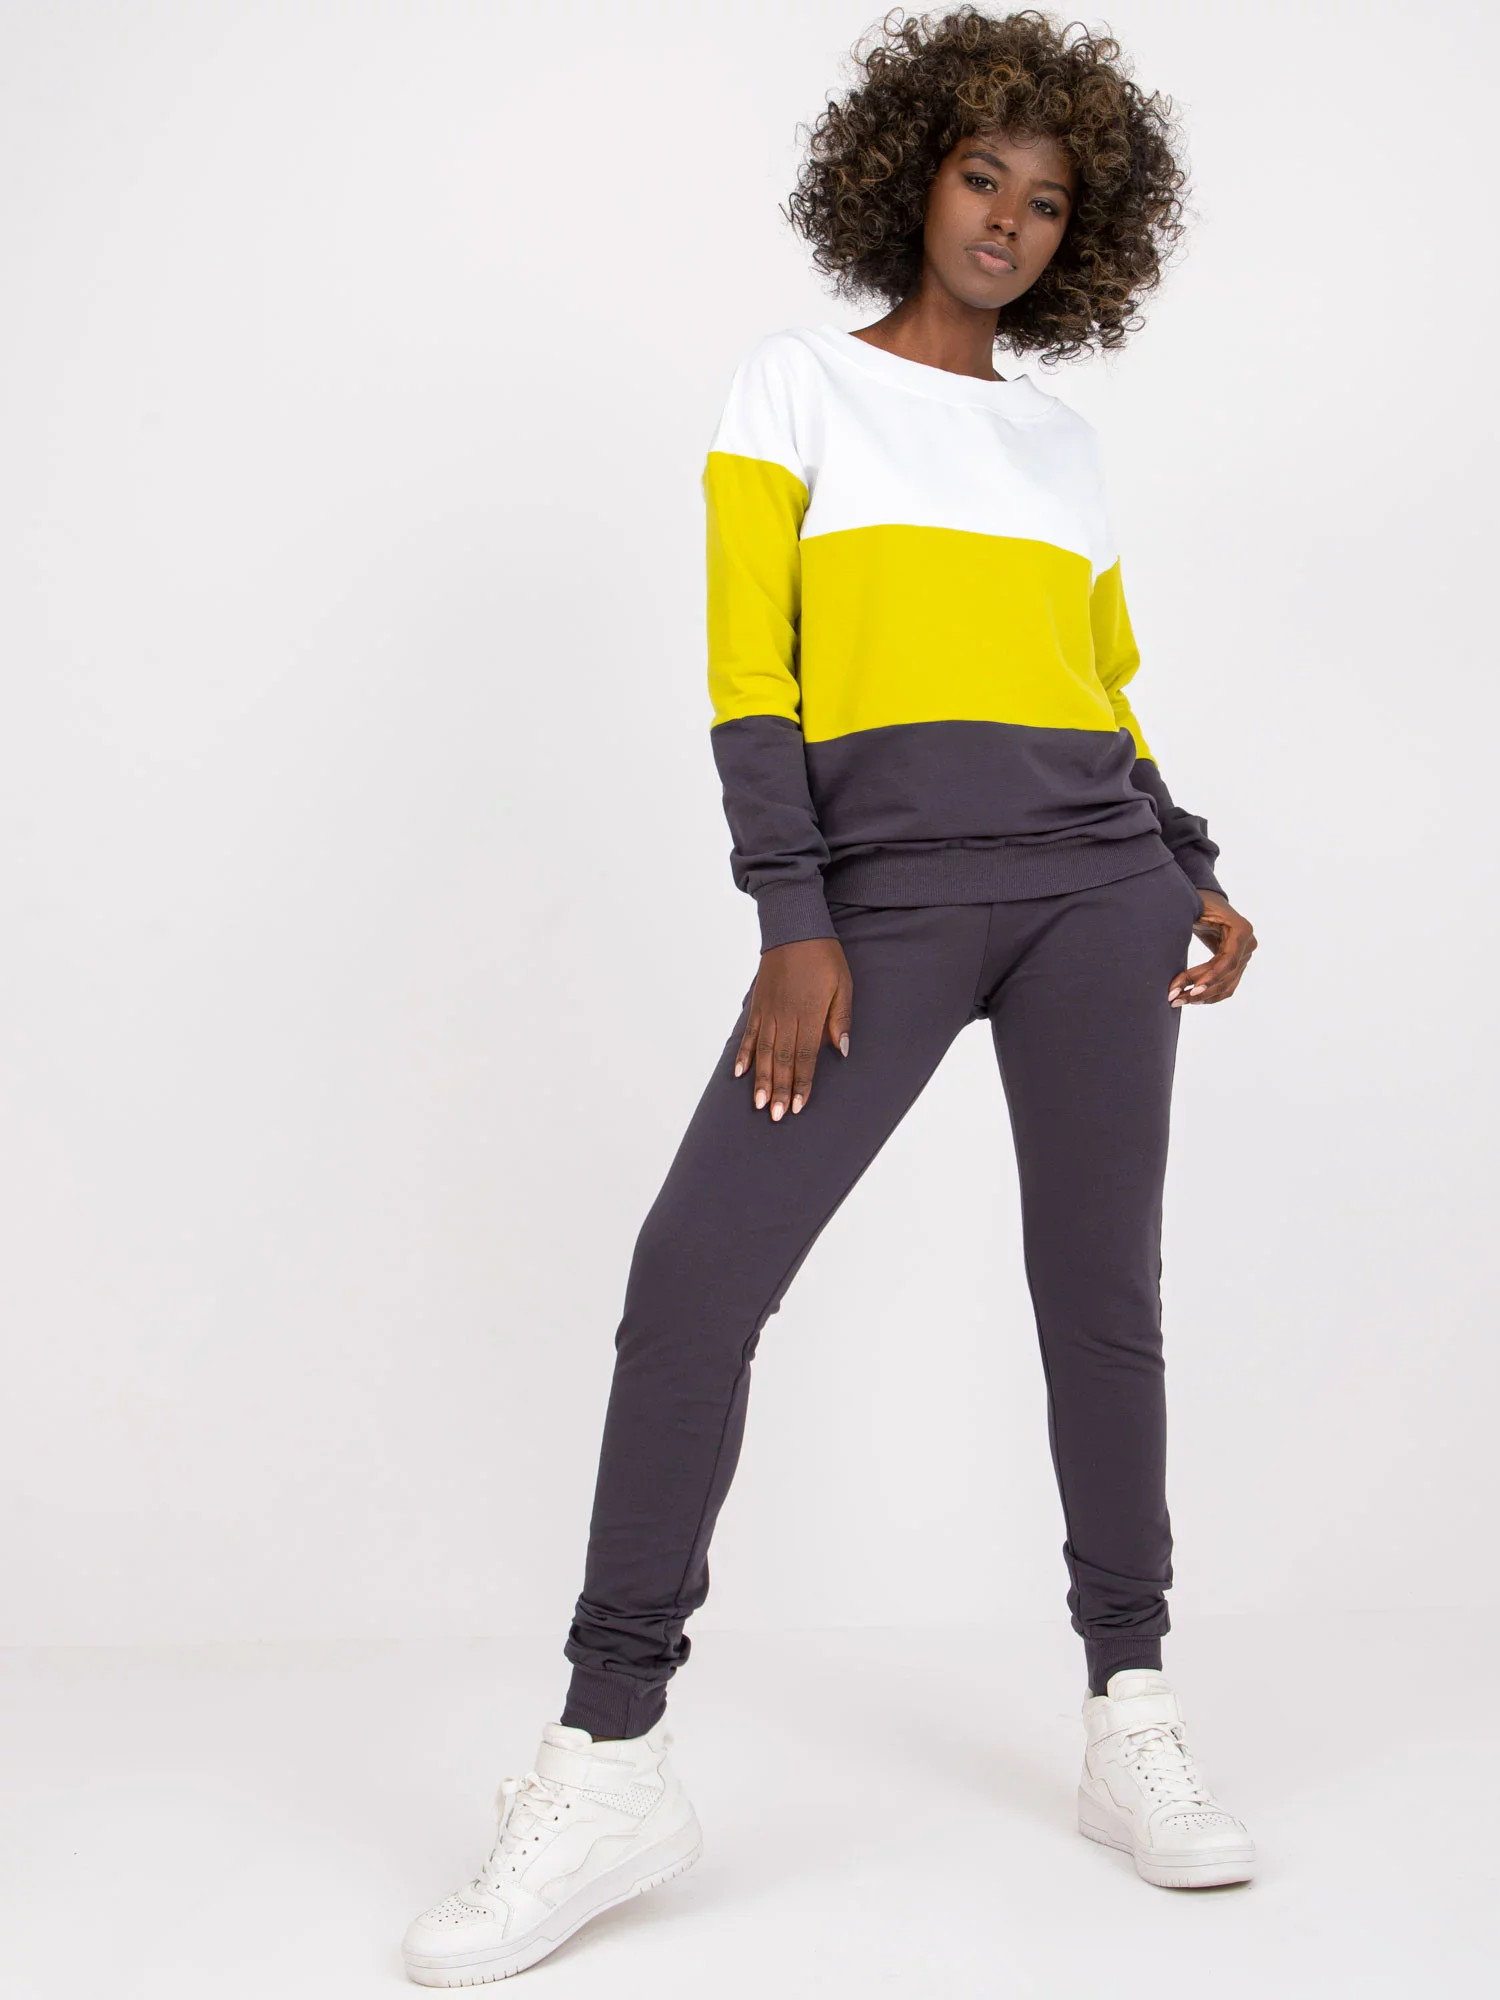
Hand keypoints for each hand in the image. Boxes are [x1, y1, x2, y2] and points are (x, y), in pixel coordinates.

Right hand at [733, 937, 852, 1118]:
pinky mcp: (757, 1003)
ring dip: (761, 1080)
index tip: (798, 1106)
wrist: (794, 926)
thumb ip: (841, 1018)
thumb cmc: (824, 956)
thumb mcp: (844, 984)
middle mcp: (786, 1015)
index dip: (801, 1083)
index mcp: (810, 1012)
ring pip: (763, 1052)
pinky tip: (740, 1073)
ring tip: (759, 1104)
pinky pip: (749, 1034)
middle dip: (779, 1090)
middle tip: (776, 1116)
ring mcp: (768, 1010)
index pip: (805, 1056)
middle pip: (782, 1060)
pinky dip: (744, 1054)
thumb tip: (843, 1050)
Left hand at [1169, 890, 1256, 1005]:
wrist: (1207, 902)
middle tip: (1174, 997)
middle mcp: (1248, 944)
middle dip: (1200, 989)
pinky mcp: (1238, 964)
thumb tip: (1169, 935)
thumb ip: (1186, 920)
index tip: (1192, 988)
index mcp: (1241, 929)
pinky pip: (1228, 985)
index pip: (1228, 960)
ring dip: (1203, 996)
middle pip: (1225, 975)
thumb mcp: (1193, 907)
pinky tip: (1192, 1000)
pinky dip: (1211, 995)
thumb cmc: (1198, 903)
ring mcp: (1245, 956)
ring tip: (1178, 1001)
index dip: (1210, 976)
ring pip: (1227, 985)